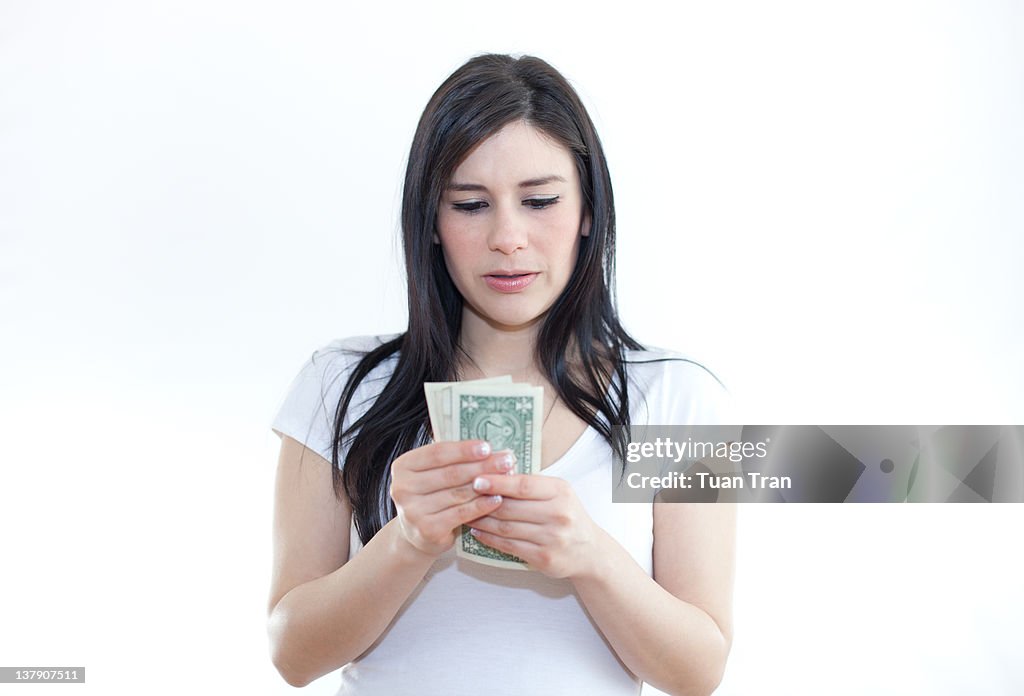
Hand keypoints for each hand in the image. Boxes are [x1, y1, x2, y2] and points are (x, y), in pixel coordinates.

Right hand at [389, 440, 515, 556]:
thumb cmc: (433, 495)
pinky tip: (498, 499)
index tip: (487, 446)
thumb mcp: (434, 474)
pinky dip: (481, 505)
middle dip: (482, 466)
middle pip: (450, 473)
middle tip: (507, 460)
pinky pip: (461, 513)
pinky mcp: (427, 530)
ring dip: (486, 484)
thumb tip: (489, 448)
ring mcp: (412, 511)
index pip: (437, 453)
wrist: (419, 534)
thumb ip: (452, 460)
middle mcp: (402, 488)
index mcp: (402, 466)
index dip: (464, 450)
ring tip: (507, 477)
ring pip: (457, 493)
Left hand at [466, 473, 600, 578]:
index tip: (477, 479)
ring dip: (483, 520)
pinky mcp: (544, 558)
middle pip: (511, 507)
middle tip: (464, 496)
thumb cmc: (568, 516)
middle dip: (484, 502)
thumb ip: (531, 485)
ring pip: (507, 527)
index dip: (497, 482)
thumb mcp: (558, 493)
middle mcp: (558, 514)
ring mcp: (552, 538)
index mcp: (561, 492)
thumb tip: (494, 472)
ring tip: (467, 513)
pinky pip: (509, 546)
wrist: (589, 551)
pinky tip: (478, 531)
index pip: (523, 485)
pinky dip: (490, 539)